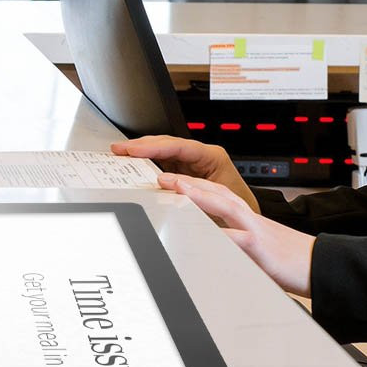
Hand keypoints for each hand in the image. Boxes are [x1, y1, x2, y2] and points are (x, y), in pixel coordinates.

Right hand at [110, 134, 259, 212]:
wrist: (247, 222)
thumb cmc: (237, 211)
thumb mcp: (218, 205)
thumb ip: (194, 197)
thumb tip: (168, 193)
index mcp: (212, 157)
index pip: (178, 146)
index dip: (153, 146)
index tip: (134, 149)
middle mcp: (200, 156)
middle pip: (167, 144)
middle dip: (141, 146)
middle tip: (119, 149)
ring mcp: (191, 162)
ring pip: (162, 151)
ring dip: (141, 153)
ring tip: (121, 154)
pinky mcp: (184, 171)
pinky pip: (163, 162)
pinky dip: (146, 163)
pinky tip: (133, 165)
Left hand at [159, 172, 313, 295]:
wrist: (323, 266)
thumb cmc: (290, 259)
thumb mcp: (257, 246)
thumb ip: (234, 241)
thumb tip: (210, 243)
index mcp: (248, 218)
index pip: (218, 194)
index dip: (195, 185)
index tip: (172, 180)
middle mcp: (250, 219)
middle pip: (218, 193)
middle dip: (190, 183)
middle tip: (164, 177)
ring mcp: (256, 231)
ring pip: (226, 207)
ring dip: (201, 196)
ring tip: (178, 189)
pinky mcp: (262, 249)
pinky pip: (238, 239)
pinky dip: (220, 235)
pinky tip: (202, 233)